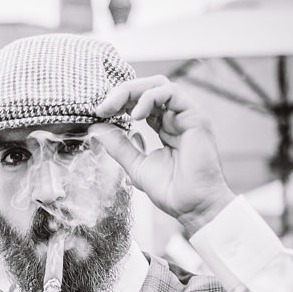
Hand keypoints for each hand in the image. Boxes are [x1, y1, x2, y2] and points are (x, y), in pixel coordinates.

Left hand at [91, 77, 232, 234]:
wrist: (195, 207)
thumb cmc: (173, 191)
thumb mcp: (136, 165)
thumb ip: (118, 146)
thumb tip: (96, 128)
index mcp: (166, 128)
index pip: (141, 101)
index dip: (119, 102)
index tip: (99, 113)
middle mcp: (178, 118)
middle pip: (148, 88)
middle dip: (121, 92)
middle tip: (102, 107)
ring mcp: (188, 116)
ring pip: (158, 84)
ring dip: (131, 91)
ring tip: (113, 107)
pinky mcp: (196, 117)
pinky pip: (170, 92)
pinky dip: (149, 98)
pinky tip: (134, 114)